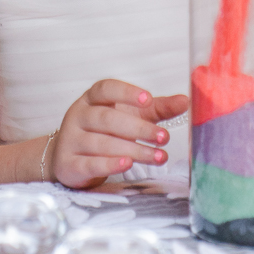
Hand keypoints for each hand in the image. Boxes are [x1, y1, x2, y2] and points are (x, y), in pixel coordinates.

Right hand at [49, 80, 188, 187]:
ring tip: (158, 157)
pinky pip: (89, 163)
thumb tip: (185, 101)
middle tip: (163, 138)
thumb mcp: (129, 116)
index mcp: (92, 98)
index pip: (106, 88)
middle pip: (107, 118)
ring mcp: (71, 140)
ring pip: (102, 143)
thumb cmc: (104, 133)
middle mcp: (79, 115)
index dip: (126, 92)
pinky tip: (128, 165)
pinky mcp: (69, 164)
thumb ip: (156, 109)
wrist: (68, 158)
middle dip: (138, 129)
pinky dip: (109, 164)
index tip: (149, 99)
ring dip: (133, 150)